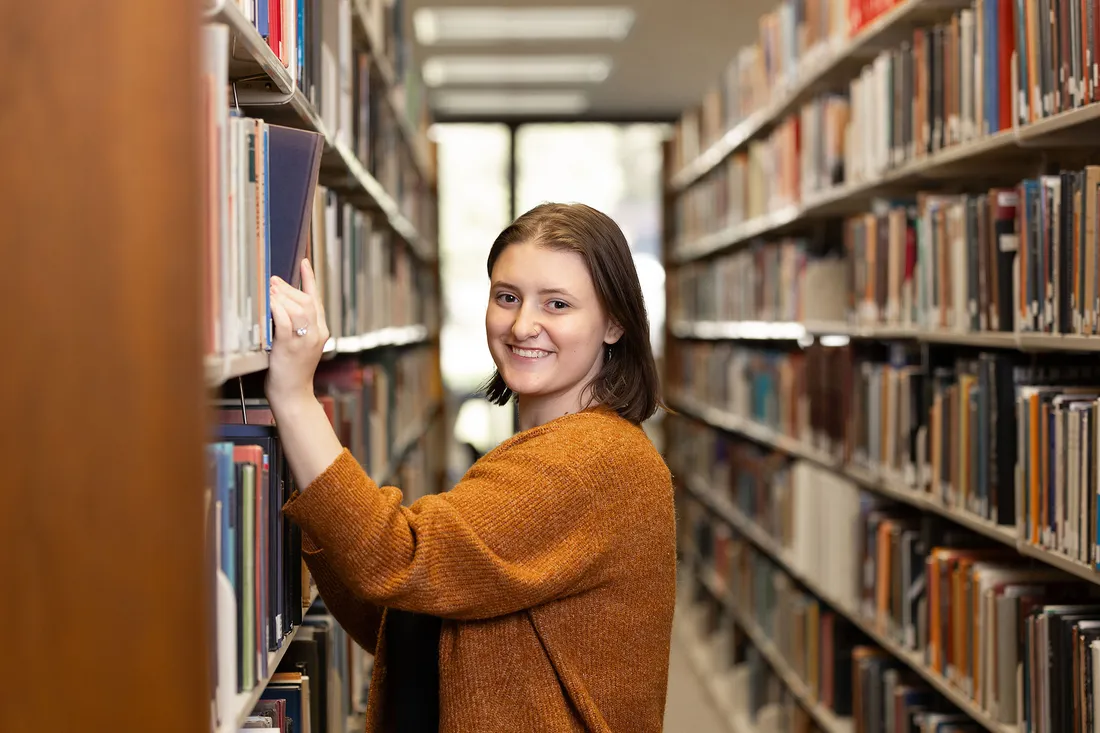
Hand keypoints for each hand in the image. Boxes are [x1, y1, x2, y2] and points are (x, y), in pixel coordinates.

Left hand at [265, 259, 329, 408]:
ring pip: (298, 308)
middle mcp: (317, 334)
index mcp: (321, 331)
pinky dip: (277, 309)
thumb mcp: (298, 345)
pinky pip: (285, 322)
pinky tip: (269, 303)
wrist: (293, 395)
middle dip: (289, 288)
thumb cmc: (291, 371)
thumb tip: (279, 303)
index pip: (317, 300)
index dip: (310, 279)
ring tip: (269, 289)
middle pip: (307, 301)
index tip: (304, 262)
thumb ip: (295, 326)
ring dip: (282, 296)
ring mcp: (305, 341)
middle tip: (272, 280)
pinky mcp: (290, 347)